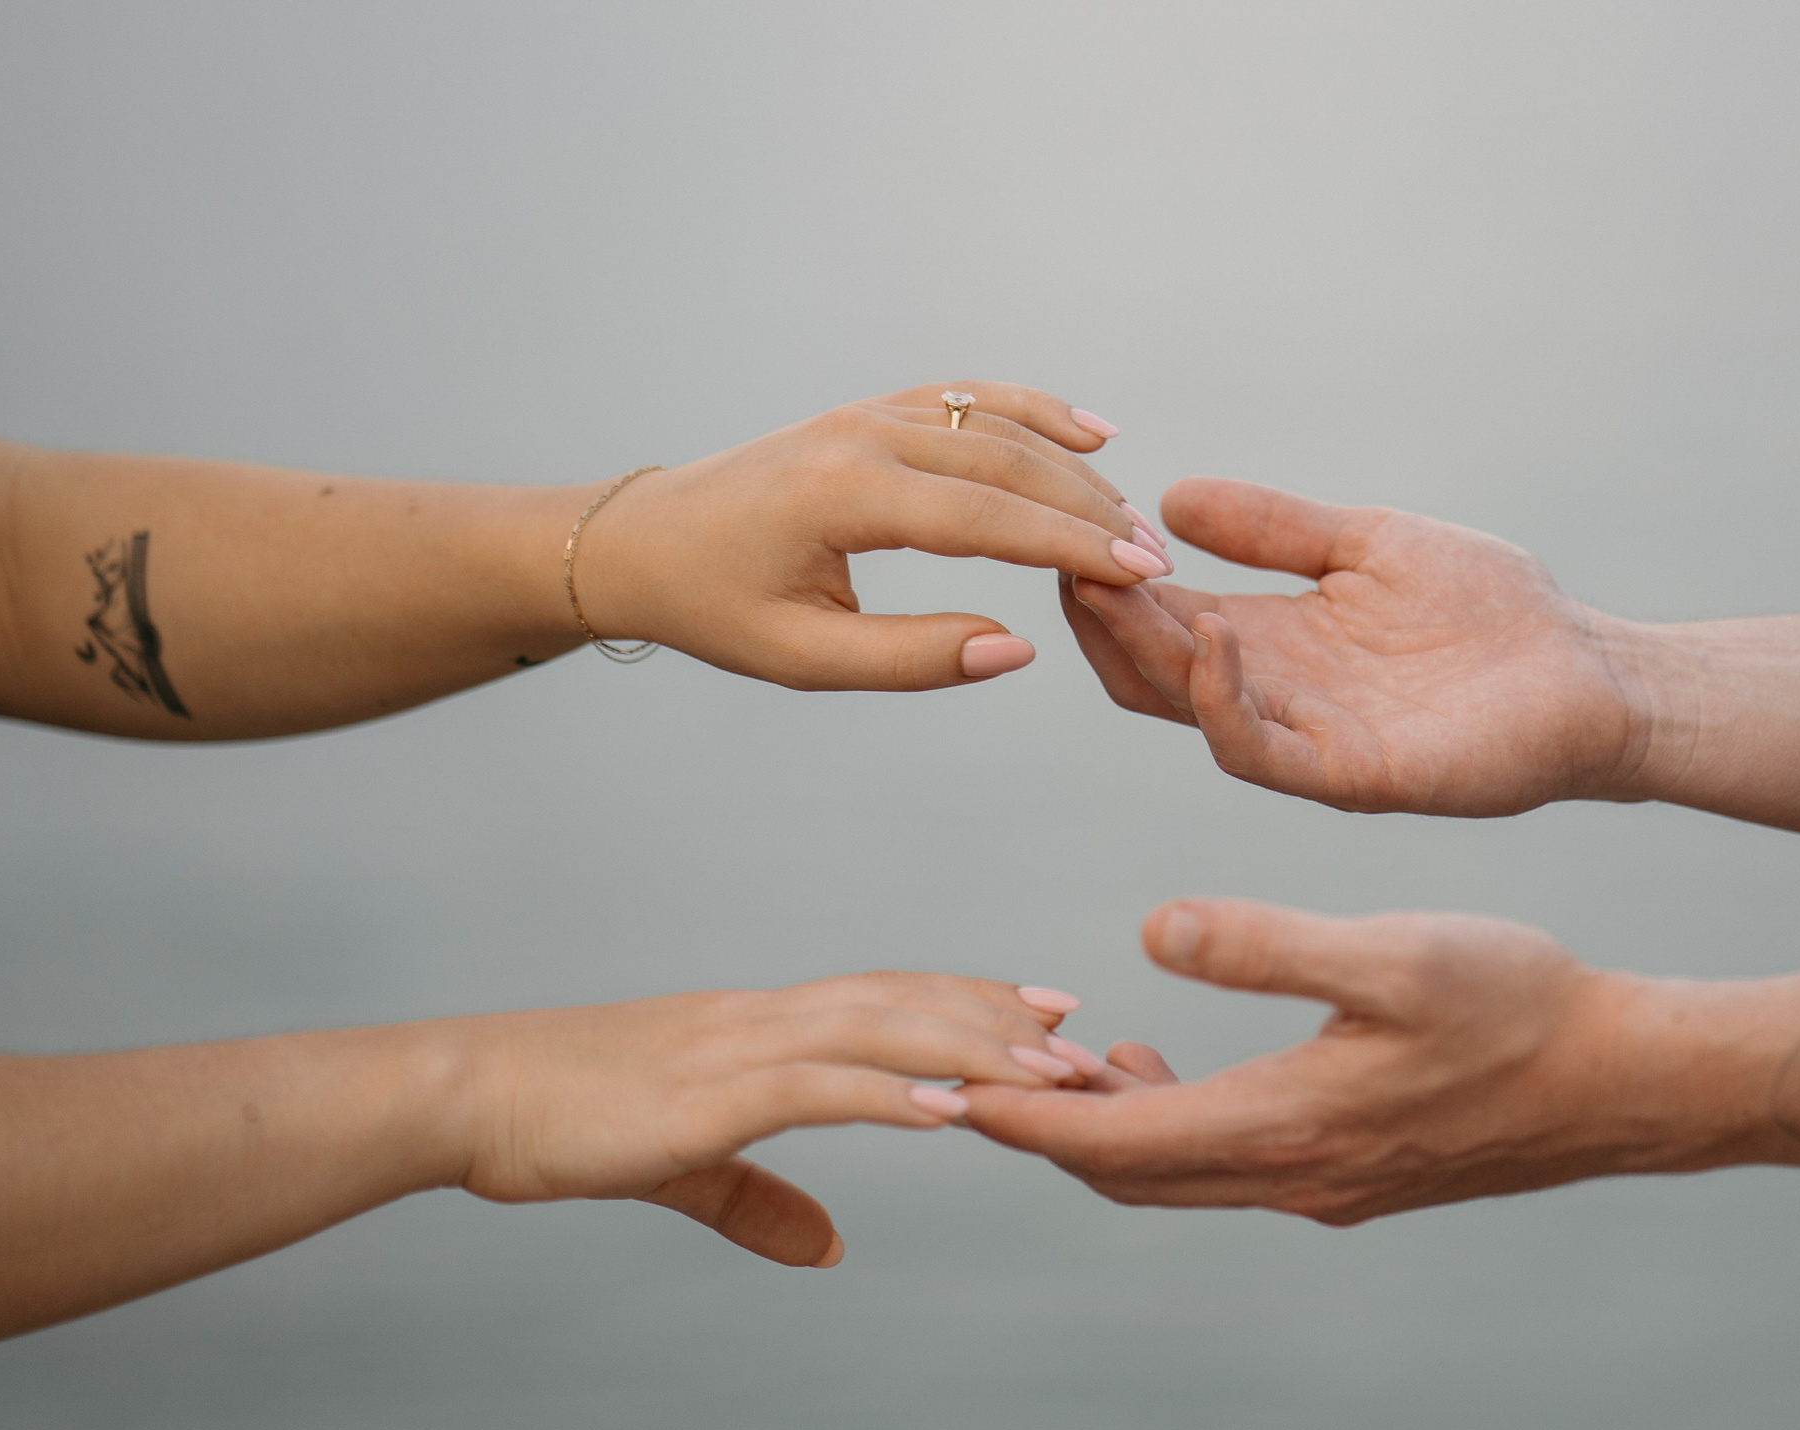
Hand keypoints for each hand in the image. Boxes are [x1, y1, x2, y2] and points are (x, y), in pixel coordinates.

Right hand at [449, 973, 1088, 1265]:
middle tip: (1082, 1036)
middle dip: (996, 1018)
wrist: (467, 1093)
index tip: (1041, 1007)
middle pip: (902, 1003)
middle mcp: (759, 1020)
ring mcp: (735, 1048)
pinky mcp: (706, 1094)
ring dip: (970, 1049)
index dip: (966, 1000)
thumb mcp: (679, 1162)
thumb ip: (756, 1201)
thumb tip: (827, 1249)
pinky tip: (951, 1108)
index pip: (883, 997)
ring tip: (1048, 1071)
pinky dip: (890, 1093)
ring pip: (877, 1032)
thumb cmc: (559, 1117)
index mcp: (755, 1026)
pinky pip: (817, 1087)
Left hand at [581, 382, 1168, 689]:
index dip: (1070, 546)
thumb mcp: (803, 658)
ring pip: (996, 424)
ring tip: (1134, 518)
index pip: (985, 517)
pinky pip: (968, 399)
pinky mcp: (873, 410)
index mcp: (843, 495)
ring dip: (1072, 469)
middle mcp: (863, 435)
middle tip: (1156, 562)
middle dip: (1090, 512)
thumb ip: (912, 659)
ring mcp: (869, 412)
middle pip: (1006, 461)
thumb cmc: (715, 606)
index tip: (1141, 575)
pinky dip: (1034, 410)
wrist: (643, 539)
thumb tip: (1016, 648)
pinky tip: (1091, 435)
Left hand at [962, 899, 1669, 1224]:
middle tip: (967, 1075)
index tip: (940, 1090)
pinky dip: (1166, 1122)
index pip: (1111, 1145)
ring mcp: (1323, 1184)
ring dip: (1103, 1125)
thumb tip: (1149, 933)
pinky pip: (1223, 1163)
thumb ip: (1265, 945)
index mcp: (1285, 1125)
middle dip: (1041, 1129)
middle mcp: (1291, 1175)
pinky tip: (1156, 1060)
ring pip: (1174, 1172)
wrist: (1624, 1080)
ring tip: (1052, 1058)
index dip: (1018, 1120)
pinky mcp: (1350, 1174)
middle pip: (1126, 1174)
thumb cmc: (1520, 1006)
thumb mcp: (1391, 955)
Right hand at [1062, 477, 1647, 812]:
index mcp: (1269, 644)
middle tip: (1069, 550)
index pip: (1154, 621)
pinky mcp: (1351, 777)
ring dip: (1143, 647)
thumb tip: (1170, 496)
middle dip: (1101, 613)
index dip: (1110, 576)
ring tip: (1118, 583)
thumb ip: (1275, 528)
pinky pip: (1259, 751)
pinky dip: (1220, 697)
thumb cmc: (1491, 610)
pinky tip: (1212, 632)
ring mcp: (1306, 744)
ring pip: (1185, 710)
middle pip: (1145, 671)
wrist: (1590, 670)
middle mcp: (1272, 698)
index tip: (1074, 517)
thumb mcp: (1365, 543)